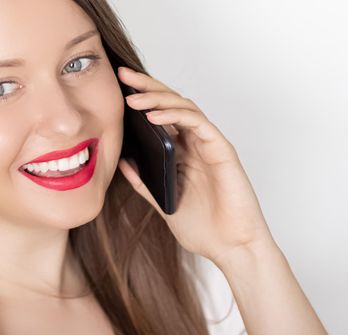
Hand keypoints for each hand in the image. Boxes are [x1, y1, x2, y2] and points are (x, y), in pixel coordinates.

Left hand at [116, 66, 273, 262]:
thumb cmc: (203, 229)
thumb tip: (123, 161)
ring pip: (185, 108)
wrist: (231, 249)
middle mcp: (196, 145)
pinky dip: (177, 116)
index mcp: (182, 154)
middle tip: (123, 74)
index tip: (116, 89)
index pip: (161, 118)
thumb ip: (145, 182)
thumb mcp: (162, 202)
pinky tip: (154, 117)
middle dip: (147, 86)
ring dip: (158, 98)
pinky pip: (198, 124)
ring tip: (132, 97)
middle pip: (171, 105)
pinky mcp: (222, 150)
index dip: (141, 100)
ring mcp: (210, 146)